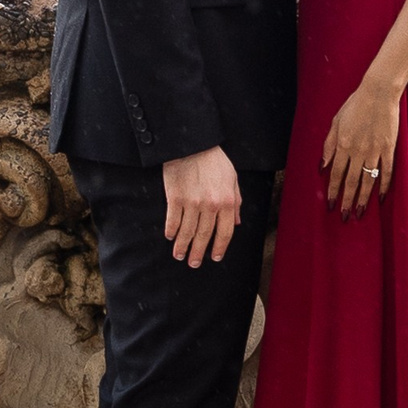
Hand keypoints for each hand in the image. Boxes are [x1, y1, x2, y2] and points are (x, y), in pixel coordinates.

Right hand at [161, 145, 240, 267]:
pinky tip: (170, 237)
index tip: (215, 257)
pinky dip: (171, 231)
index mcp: (227, 201)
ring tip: (179, 256)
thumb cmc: (214, 159)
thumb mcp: (232, 178)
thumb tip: (237, 222)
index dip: (220, 247)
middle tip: (194, 264)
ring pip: (187, 232)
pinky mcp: (175, 197)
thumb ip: (237, 201)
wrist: (192, 143)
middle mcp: (210, 205)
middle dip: (199, 252)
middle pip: (204, 236)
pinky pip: (173, 220)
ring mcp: (192, 202)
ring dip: (183, 246)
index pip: (225, 232)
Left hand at [321, 80, 400, 215]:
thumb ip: (328, 145)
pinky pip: (387, 171)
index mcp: (342, 144)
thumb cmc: (355, 105)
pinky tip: (381, 197)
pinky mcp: (389, 149)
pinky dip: (384, 185)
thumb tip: (322, 166)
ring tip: (360, 212)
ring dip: (363, 198)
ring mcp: (374, 151)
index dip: (333, 191)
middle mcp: (357, 151)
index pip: (336, 173)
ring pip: (368, 180)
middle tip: (345, 217)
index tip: (331, 205)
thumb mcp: (335, 122)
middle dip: (347, 201)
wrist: (378, 93)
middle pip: (351, 181)